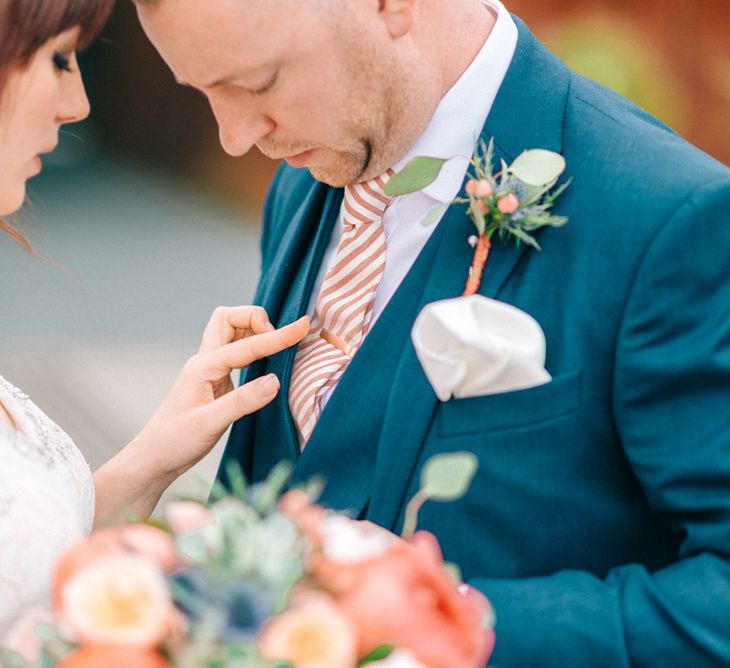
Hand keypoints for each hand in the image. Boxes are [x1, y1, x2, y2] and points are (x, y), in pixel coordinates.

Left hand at [134, 306, 308, 480]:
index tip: (303, 326)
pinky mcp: (216, 380)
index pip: (247, 345)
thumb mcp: (210, 424)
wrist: (154, 457)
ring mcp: (210, 369)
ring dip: (254, 331)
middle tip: (277, 340)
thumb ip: (243, 401)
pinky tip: (265, 362)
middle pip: (229, 318)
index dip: (278, 336)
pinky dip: (253, 348)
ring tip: (276, 347)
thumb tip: (275, 381)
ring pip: (232, 331)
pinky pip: (236, 351)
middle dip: (255, 319)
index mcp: (204, 367)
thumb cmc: (175, 441)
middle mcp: (206, 361)